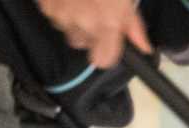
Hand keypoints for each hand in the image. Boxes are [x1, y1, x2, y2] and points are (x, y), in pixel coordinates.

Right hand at [37, 0, 151, 68]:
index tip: (110, 45)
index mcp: (106, 23)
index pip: (102, 61)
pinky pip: (54, 16)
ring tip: (82, 0)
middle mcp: (81, 24)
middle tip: (97, 13)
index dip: (107, 54)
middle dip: (90, 34)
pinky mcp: (44, 5)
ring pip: (67, 30)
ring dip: (74, 20)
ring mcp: (59, 14)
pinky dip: (61, 8)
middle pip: (83, 45)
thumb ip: (133, 24)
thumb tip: (143, 47)